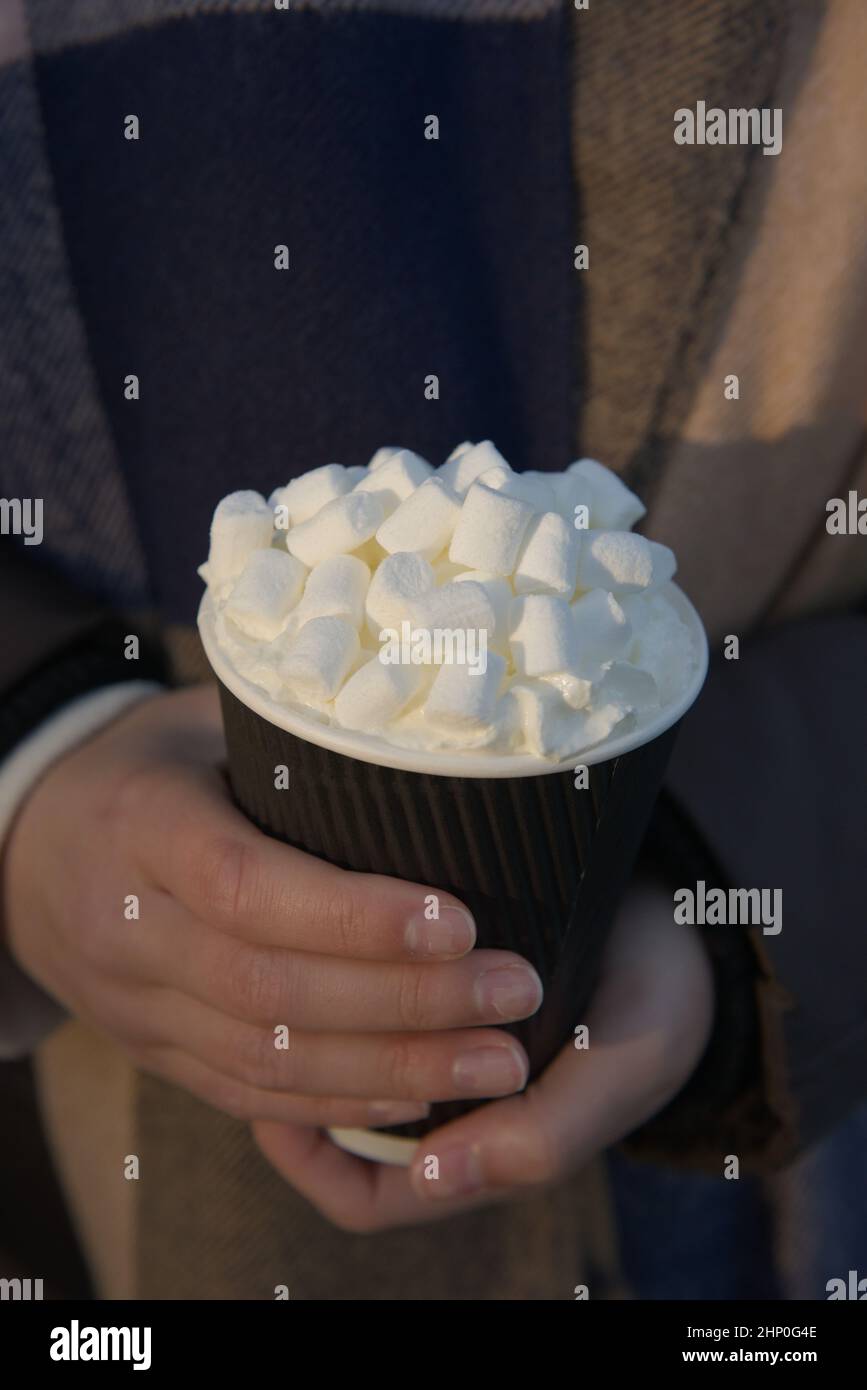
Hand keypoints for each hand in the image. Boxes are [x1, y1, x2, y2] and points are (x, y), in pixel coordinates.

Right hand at [2, 685, 541, 1130]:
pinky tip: (422, 1096)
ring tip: (499, 1060)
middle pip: (267, 987)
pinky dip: (338, 1102)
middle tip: (515, 993)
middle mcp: (128, 927)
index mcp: (142, 827)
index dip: (356, 916)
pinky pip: (244, 1096)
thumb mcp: (204, 722)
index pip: (247, 887)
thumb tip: (437, 738)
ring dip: (390, 1068)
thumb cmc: (153, 766)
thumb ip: (296, 737)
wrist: (28, 848)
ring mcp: (134, 1004)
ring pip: (263, 1059)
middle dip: (404, 1002)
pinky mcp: (152, 1052)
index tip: (463, 921)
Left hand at [253, 879, 713, 1228]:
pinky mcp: (442, 990)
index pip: (363, 1192)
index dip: (312, 1155)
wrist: (684, 919)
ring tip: (281, 974)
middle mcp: (450, 1103)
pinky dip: (343, 980)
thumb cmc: (650, 1006)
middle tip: (263, 1017)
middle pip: (337, 1121)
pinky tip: (329, 935)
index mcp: (483, 1147)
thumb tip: (432, 1175)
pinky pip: (371, 1005)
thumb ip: (543, 1136)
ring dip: (314, 1030)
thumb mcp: (616, 1073)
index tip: (278, 1094)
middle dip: (296, 1082)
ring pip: (344, 1062)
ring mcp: (443, 1047)